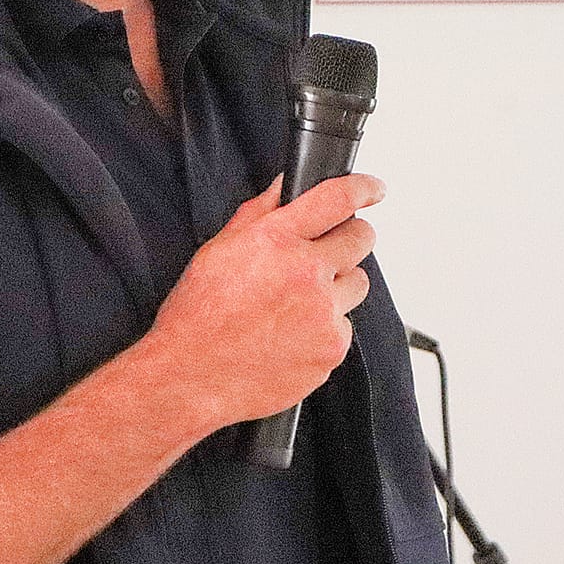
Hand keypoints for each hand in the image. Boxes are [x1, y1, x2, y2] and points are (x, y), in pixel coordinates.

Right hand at [141, 173, 382, 434]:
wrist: (191, 376)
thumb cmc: (198, 315)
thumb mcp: (217, 250)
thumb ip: (258, 213)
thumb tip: (284, 188)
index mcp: (275, 240)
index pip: (337, 199)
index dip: (364, 188)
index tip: (373, 190)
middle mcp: (305, 272)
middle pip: (361, 238)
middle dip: (349, 238)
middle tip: (325, 253)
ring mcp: (323, 312)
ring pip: (357, 283)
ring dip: (337, 286)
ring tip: (297, 303)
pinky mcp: (332, 348)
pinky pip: (345, 325)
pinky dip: (326, 327)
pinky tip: (292, 334)